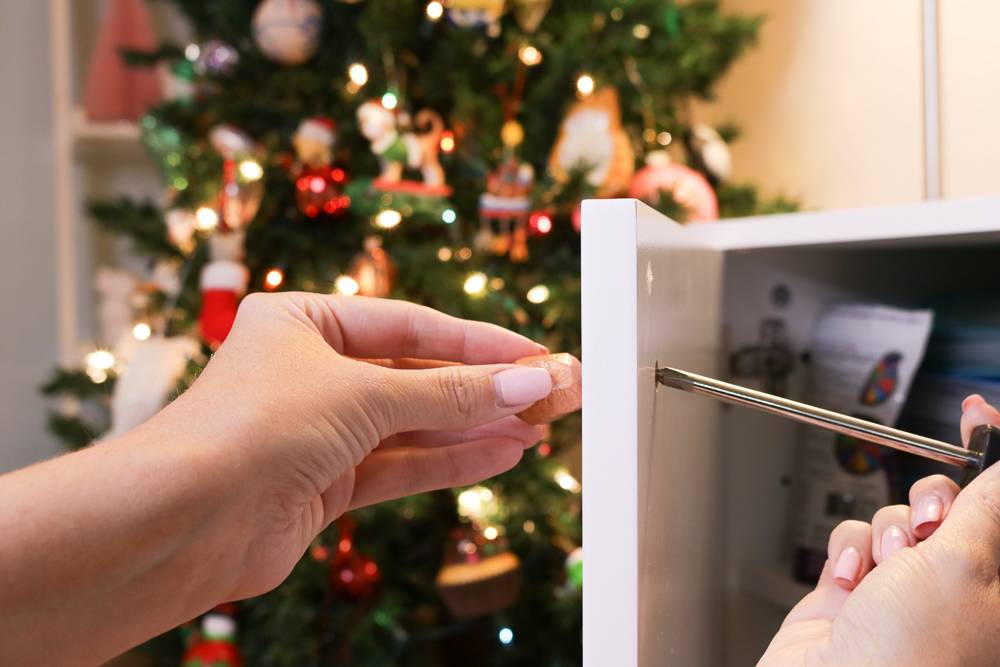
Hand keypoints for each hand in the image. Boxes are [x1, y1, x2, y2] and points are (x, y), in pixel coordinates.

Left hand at [151, 293, 551, 602]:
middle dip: (485, 388)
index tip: (535, 355)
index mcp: (304, 323)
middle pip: (417, 376)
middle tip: (550, 394)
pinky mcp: (325, 482)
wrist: (184, 522)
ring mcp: (319, 430)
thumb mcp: (364, 395)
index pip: (410, 325)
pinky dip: (450, 461)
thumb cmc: (253, 429)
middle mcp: (310, 372)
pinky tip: (500, 455)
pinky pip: (401, 465)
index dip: (478, 341)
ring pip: (414, 424)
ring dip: (476, 427)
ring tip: (538, 428)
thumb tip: (525, 384)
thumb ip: (450, 393)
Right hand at [760, 395, 999, 666]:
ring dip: (883, 537)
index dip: (991, 450)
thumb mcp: (966, 564)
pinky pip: (854, 542)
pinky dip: (847, 556)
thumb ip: (987, 503)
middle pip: (948, 504)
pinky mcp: (858, 593)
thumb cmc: (914, 660)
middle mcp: (958, 585)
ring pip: (897, 519)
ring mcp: (905, 590)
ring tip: (882, 573)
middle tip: (930, 526)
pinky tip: (850, 586)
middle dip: (929, 506)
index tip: (974, 411)